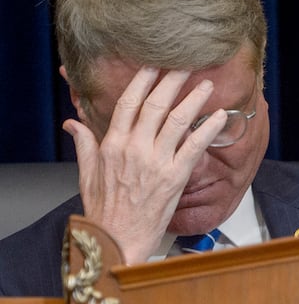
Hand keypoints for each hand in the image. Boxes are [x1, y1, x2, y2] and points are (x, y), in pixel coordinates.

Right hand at [65, 67, 228, 264]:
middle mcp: (134, 149)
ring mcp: (155, 162)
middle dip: (172, 80)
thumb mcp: (86, 174)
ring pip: (177, 120)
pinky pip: (194, 146)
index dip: (142, 80)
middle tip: (187, 63)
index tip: (154, 63)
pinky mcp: (174, 176)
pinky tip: (220, 115)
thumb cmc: (104, 210)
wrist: (116, 240)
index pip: (128, 103)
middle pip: (155, 105)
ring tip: (207, 83)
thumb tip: (72, 122)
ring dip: (194, 98)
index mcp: (112, 145)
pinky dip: (209, 128)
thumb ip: (84, 144)